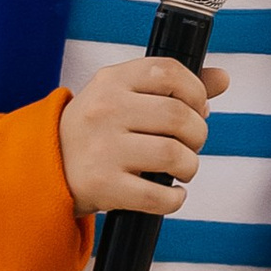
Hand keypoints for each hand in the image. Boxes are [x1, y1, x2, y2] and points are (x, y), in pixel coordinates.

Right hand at [57, 48, 230, 217]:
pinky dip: (175, 199)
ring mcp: (103, 148)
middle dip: (198, 134)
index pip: (169, 71)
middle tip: (189, 144)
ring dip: (190, 166)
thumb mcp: (125, 95)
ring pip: (174, 155)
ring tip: (181, 168)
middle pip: (179, 116)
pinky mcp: (103, 185)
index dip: (195, 91)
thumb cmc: (99, 128)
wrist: (48, 166)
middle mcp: (106, 110)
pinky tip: (171, 194)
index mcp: (113, 80)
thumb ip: (174, 86)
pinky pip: (158, 195)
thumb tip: (223, 78)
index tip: (196, 108)